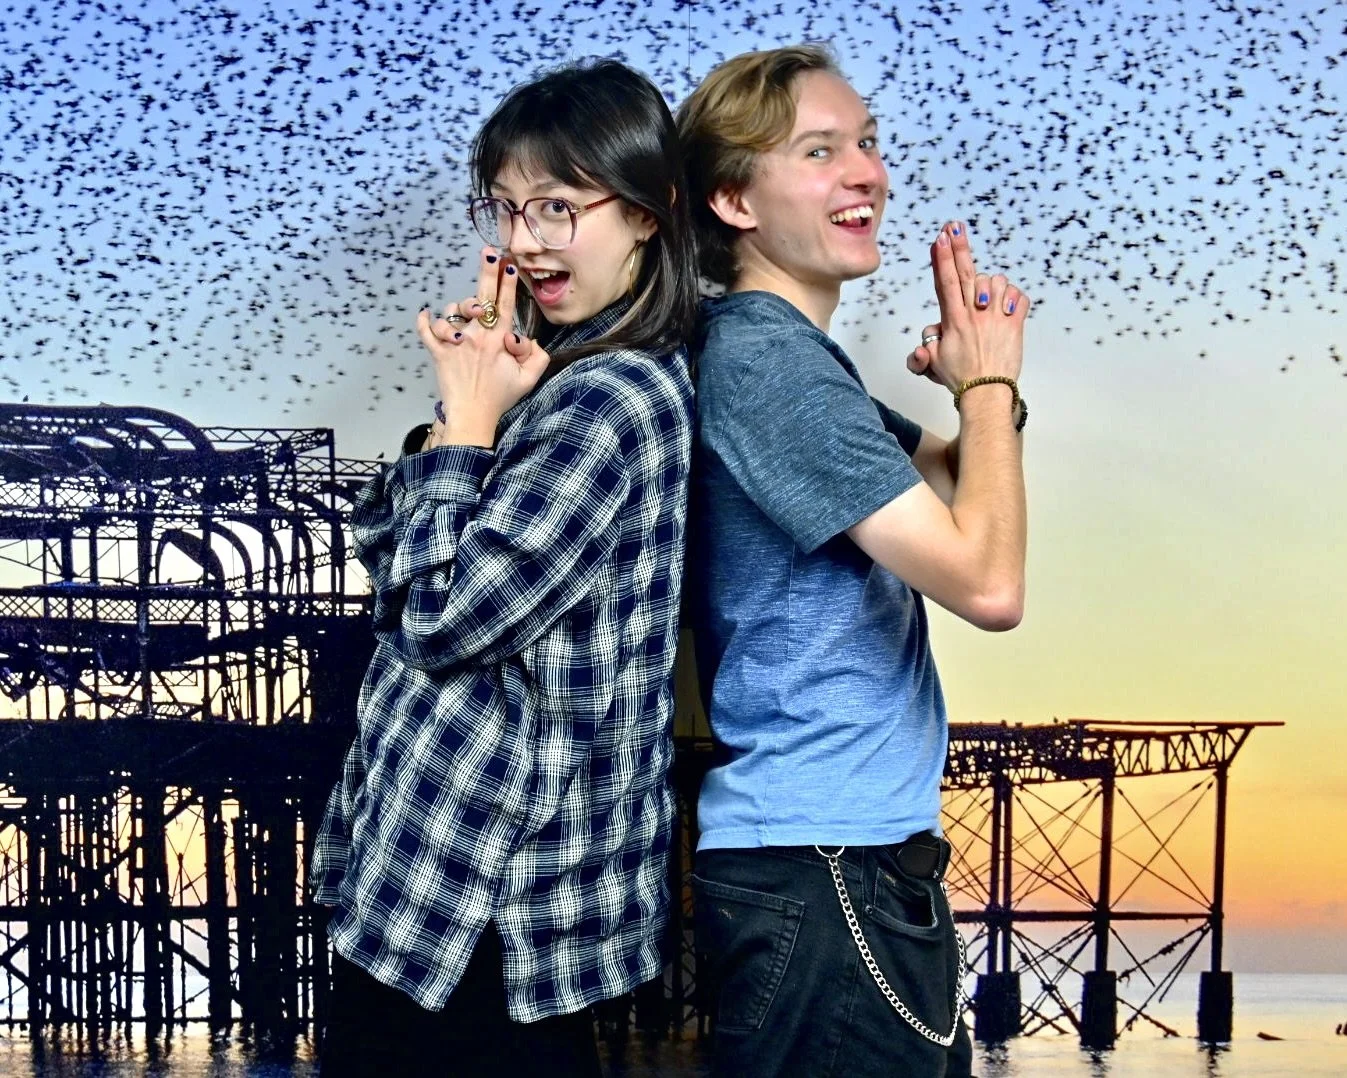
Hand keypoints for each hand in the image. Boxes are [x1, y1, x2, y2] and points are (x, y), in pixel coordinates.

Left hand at [417, 246, 550, 447]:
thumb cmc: (500, 398)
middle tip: (489, 253)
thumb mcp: (528, 379)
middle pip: (482, 297)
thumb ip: (537, 355)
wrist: (472, 417)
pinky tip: (424, 312)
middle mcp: (476, 336)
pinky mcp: (438, 353)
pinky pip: (426, 332)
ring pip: (453, 311)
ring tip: (465, 316)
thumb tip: (526, 338)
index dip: (509, 283)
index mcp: (498, 340)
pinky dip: (424, 322)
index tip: (509, 265)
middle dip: (487, 272)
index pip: (505, 304)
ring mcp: (455, 343)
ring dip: (459, 309)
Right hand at [908, 221, 1028, 393]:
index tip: (940, 239)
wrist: (987, 393)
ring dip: (993, 285)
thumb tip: (919, 348)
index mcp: (953, 321)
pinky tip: (1009, 306)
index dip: (941, 258)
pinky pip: (1020, 298)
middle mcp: (974, 315)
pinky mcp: (1015, 325)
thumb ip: (922, 351)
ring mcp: (996, 318)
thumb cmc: (960, 378)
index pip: (945, 283)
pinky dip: (1016, 298)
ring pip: (996, 282)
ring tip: (988, 298)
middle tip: (955, 227)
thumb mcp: (933, 364)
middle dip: (959, 248)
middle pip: (965, 273)